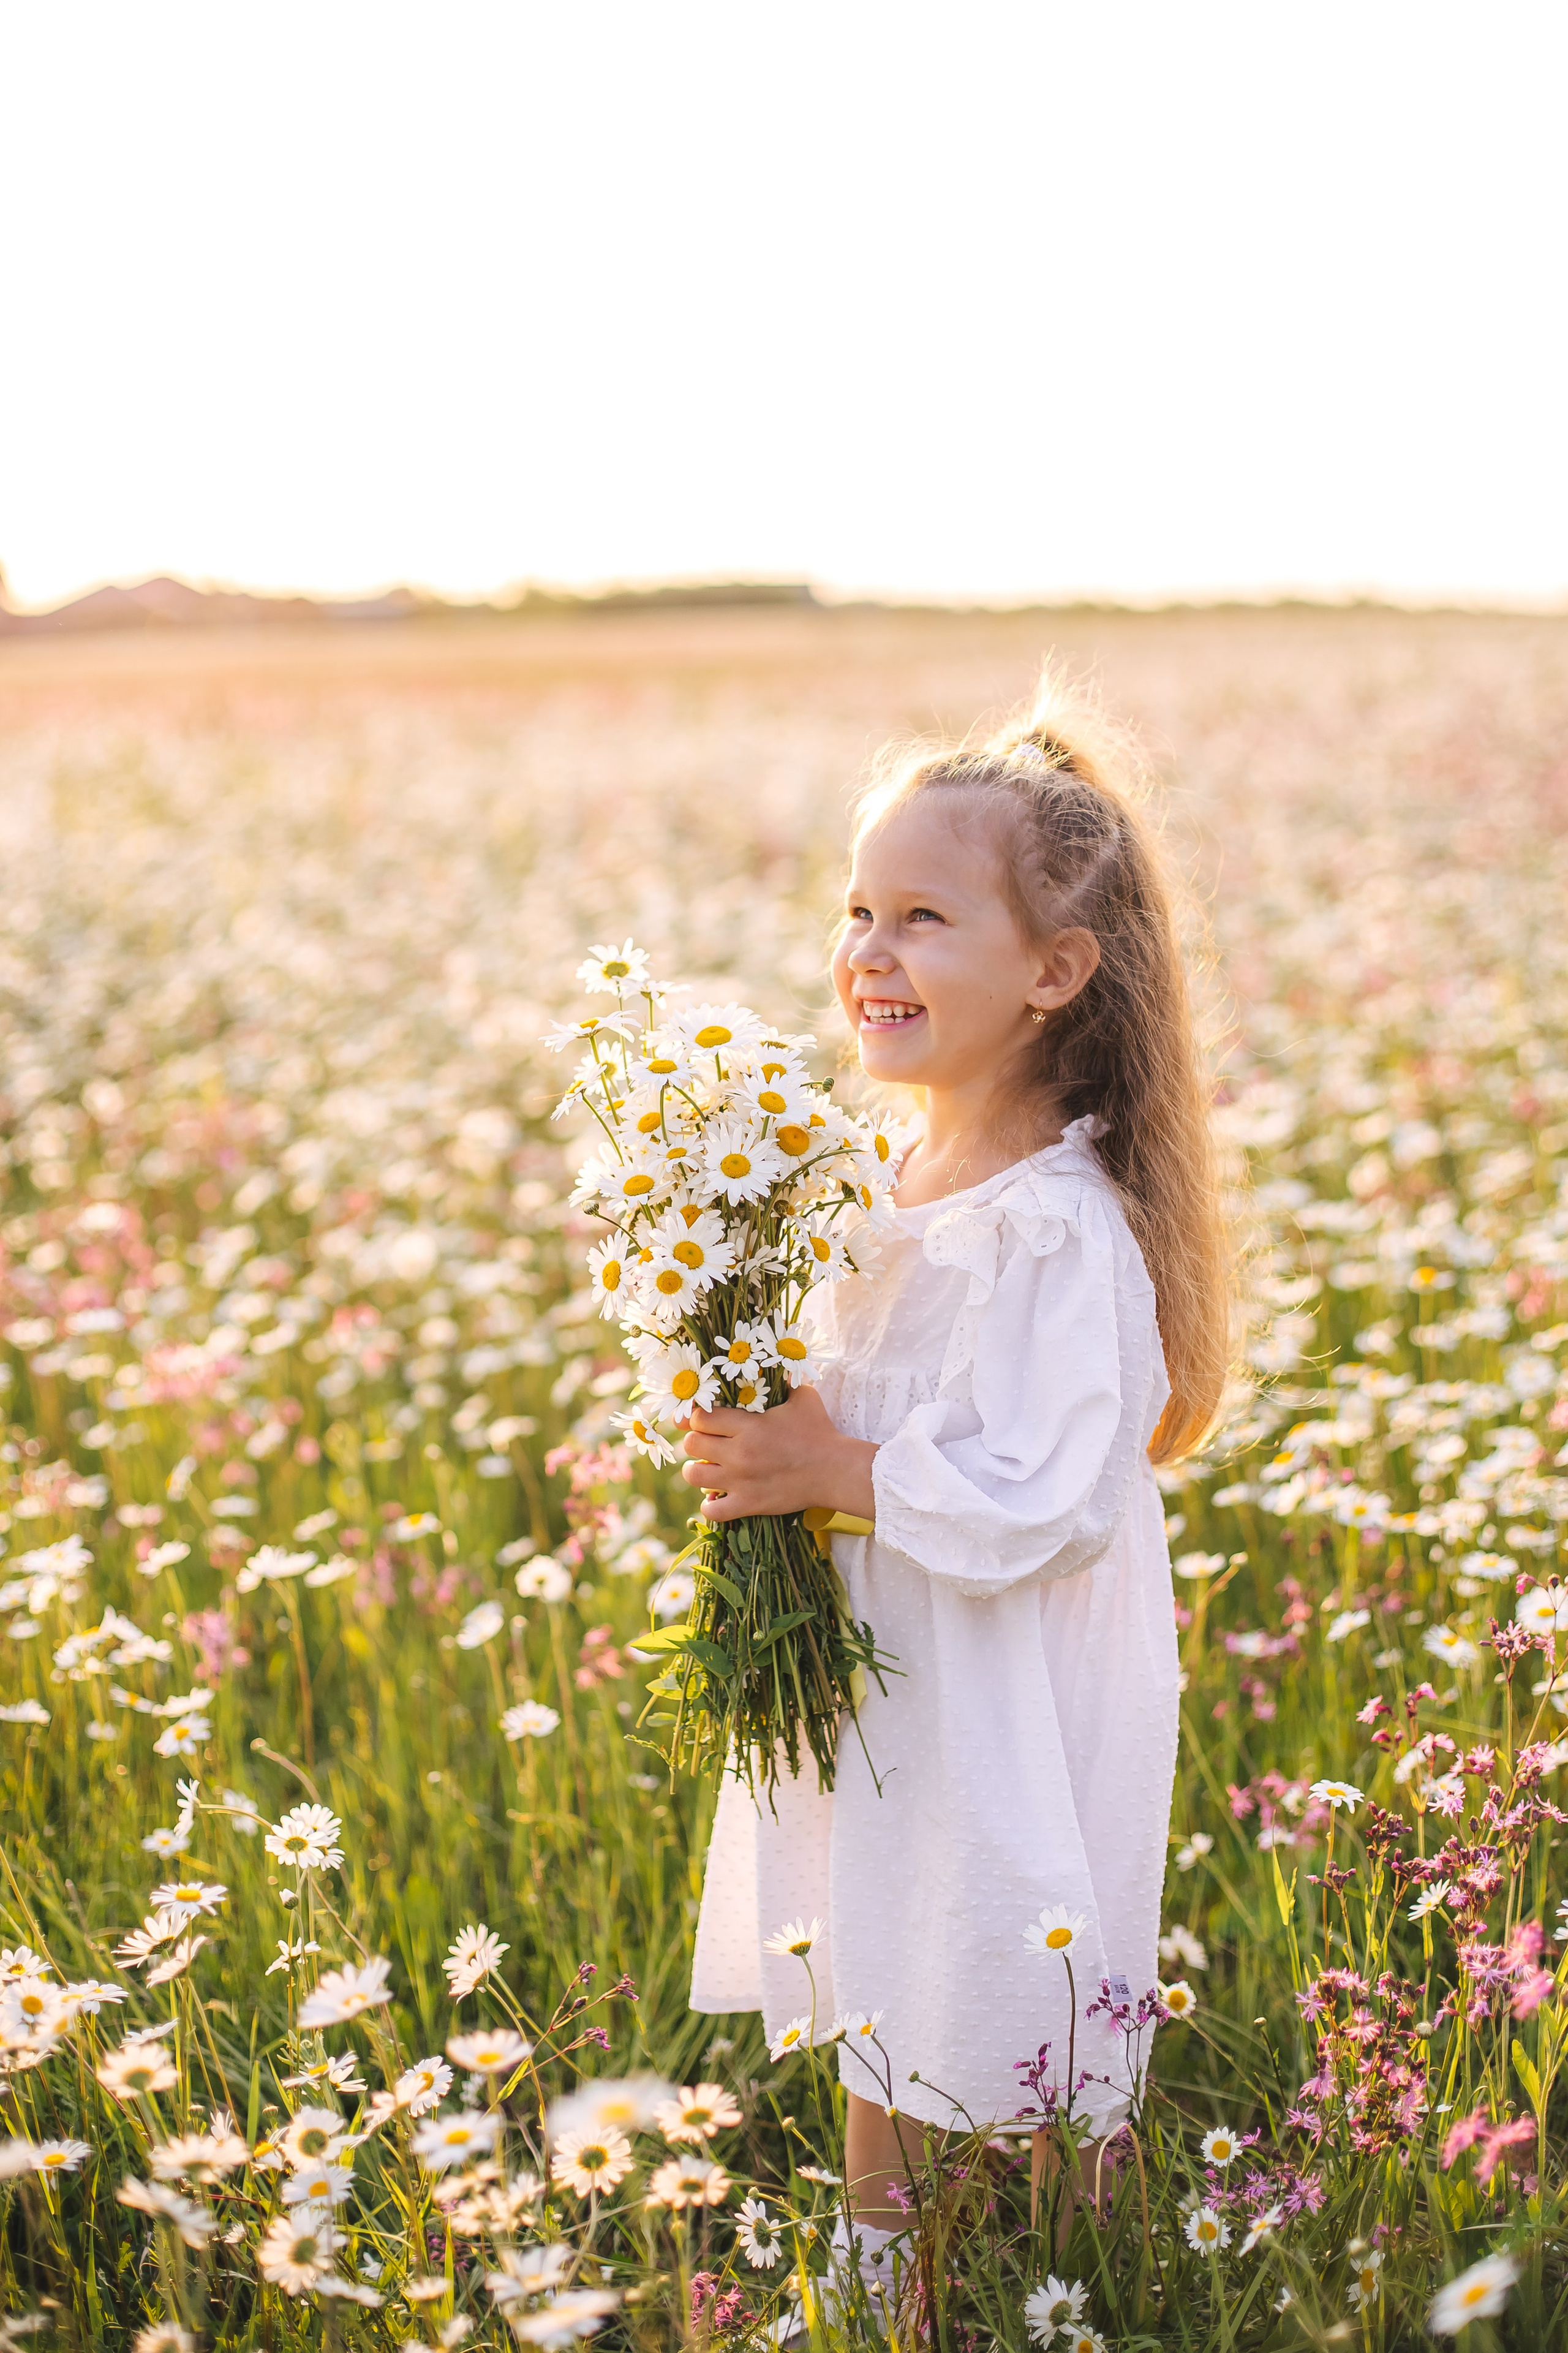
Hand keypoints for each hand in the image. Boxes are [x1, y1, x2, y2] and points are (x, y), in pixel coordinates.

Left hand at [680, 1384, 877, 1523]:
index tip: (706, 1419)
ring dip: (697, 1469)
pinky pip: (711, 1509)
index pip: (700, 1417)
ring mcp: (741, 1481)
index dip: (698, 1416)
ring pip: (693, 1475)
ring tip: (709, 1466)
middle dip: (696, 1440)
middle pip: (691, 1444)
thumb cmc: (819, 1431)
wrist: (835, 1470)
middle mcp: (739, 1453)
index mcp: (748, 1425)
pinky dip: (710, 1503)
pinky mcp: (748, 1504)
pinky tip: (719, 1495)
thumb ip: (782, 1381)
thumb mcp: (802, 1397)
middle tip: (708, 1441)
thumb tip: (773, 1365)